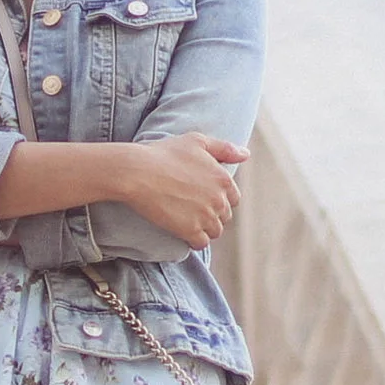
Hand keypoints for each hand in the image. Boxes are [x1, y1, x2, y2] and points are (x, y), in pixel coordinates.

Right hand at [123, 134, 248, 247]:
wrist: (138, 172)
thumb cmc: (164, 153)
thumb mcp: (197, 141)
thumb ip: (224, 148)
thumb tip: (246, 155)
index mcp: (224, 178)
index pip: (233, 198)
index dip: (218, 198)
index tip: (202, 196)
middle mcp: (219, 199)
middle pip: (224, 216)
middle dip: (212, 213)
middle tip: (191, 208)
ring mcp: (206, 216)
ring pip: (215, 231)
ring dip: (204, 228)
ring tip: (186, 220)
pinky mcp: (190, 230)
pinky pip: (201, 243)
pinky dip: (194, 240)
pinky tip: (182, 231)